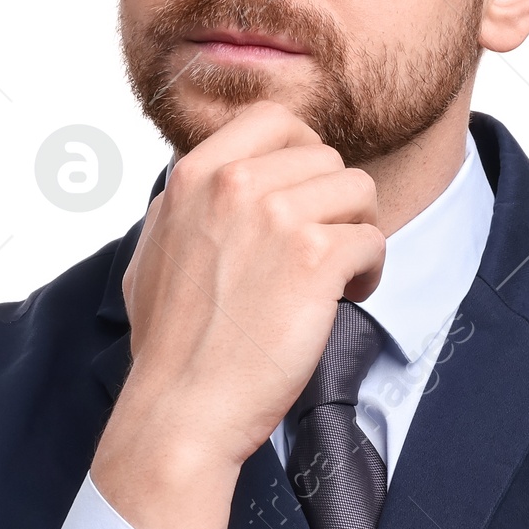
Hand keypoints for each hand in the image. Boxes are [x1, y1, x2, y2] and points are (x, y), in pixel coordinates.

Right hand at [93, 101, 384, 528]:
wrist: (183, 408)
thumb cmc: (171, 345)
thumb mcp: (155, 250)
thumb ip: (188, 204)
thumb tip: (214, 178)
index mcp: (194, 175)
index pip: (275, 120)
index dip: (304, 154)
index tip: (307, 195)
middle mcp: (234, 184)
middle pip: (326, 158)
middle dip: (334, 203)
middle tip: (322, 250)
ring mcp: (276, 217)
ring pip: (358, 192)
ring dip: (355, 233)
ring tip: (335, 277)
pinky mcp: (315, 259)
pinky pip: (373, 239)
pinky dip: (369, 272)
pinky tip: (346, 297)